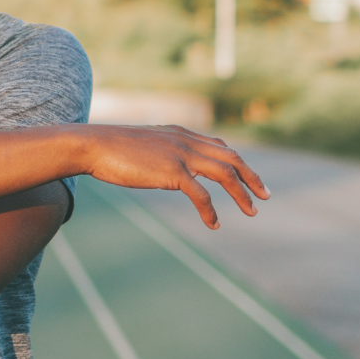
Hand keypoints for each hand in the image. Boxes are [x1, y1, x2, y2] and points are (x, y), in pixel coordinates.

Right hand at [85, 125, 270, 229]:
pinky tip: (214, 224)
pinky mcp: (172, 171)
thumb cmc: (110, 148)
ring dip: (242, 194)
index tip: (249, 178)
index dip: (238, 163)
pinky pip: (201, 194)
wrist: (93, 145)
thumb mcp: (142, 145)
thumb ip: (159, 151)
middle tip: (266, 196)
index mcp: (181, 134)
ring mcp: (181, 155)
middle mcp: (186, 141)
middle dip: (252, 177)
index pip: (220, 146)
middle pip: (231, 158)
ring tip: (252, 212)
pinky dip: (211, 210)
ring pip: (225, 173)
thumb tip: (162, 164)